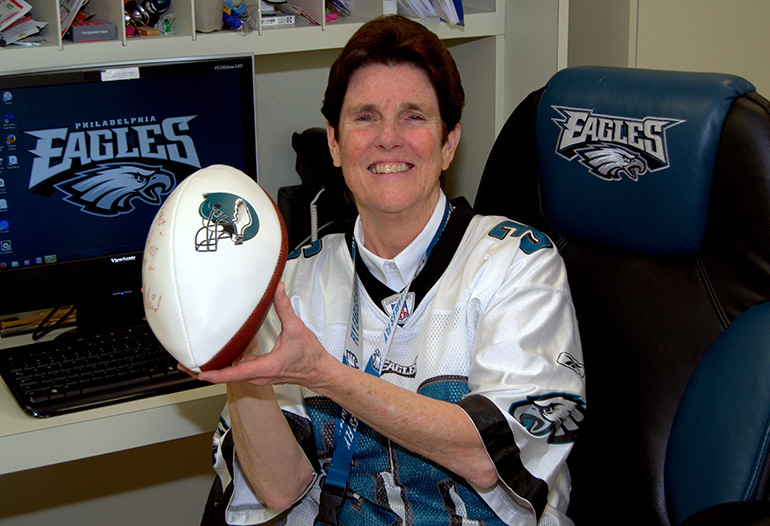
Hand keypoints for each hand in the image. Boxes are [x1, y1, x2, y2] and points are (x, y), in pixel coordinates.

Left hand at [194, 282, 336, 388]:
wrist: (319, 372)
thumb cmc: (310, 357)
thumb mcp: (297, 329)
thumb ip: (285, 307)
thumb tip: (277, 289)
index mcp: (266, 366)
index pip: (234, 373)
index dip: (213, 373)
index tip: (197, 372)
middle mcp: (259, 375)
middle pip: (226, 376)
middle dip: (205, 371)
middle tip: (184, 363)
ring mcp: (259, 376)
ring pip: (231, 375)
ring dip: (214, 369)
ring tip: (195, 361)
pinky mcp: (259, 374)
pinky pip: (238, 372)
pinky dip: (226, 367)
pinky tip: (218, 358)